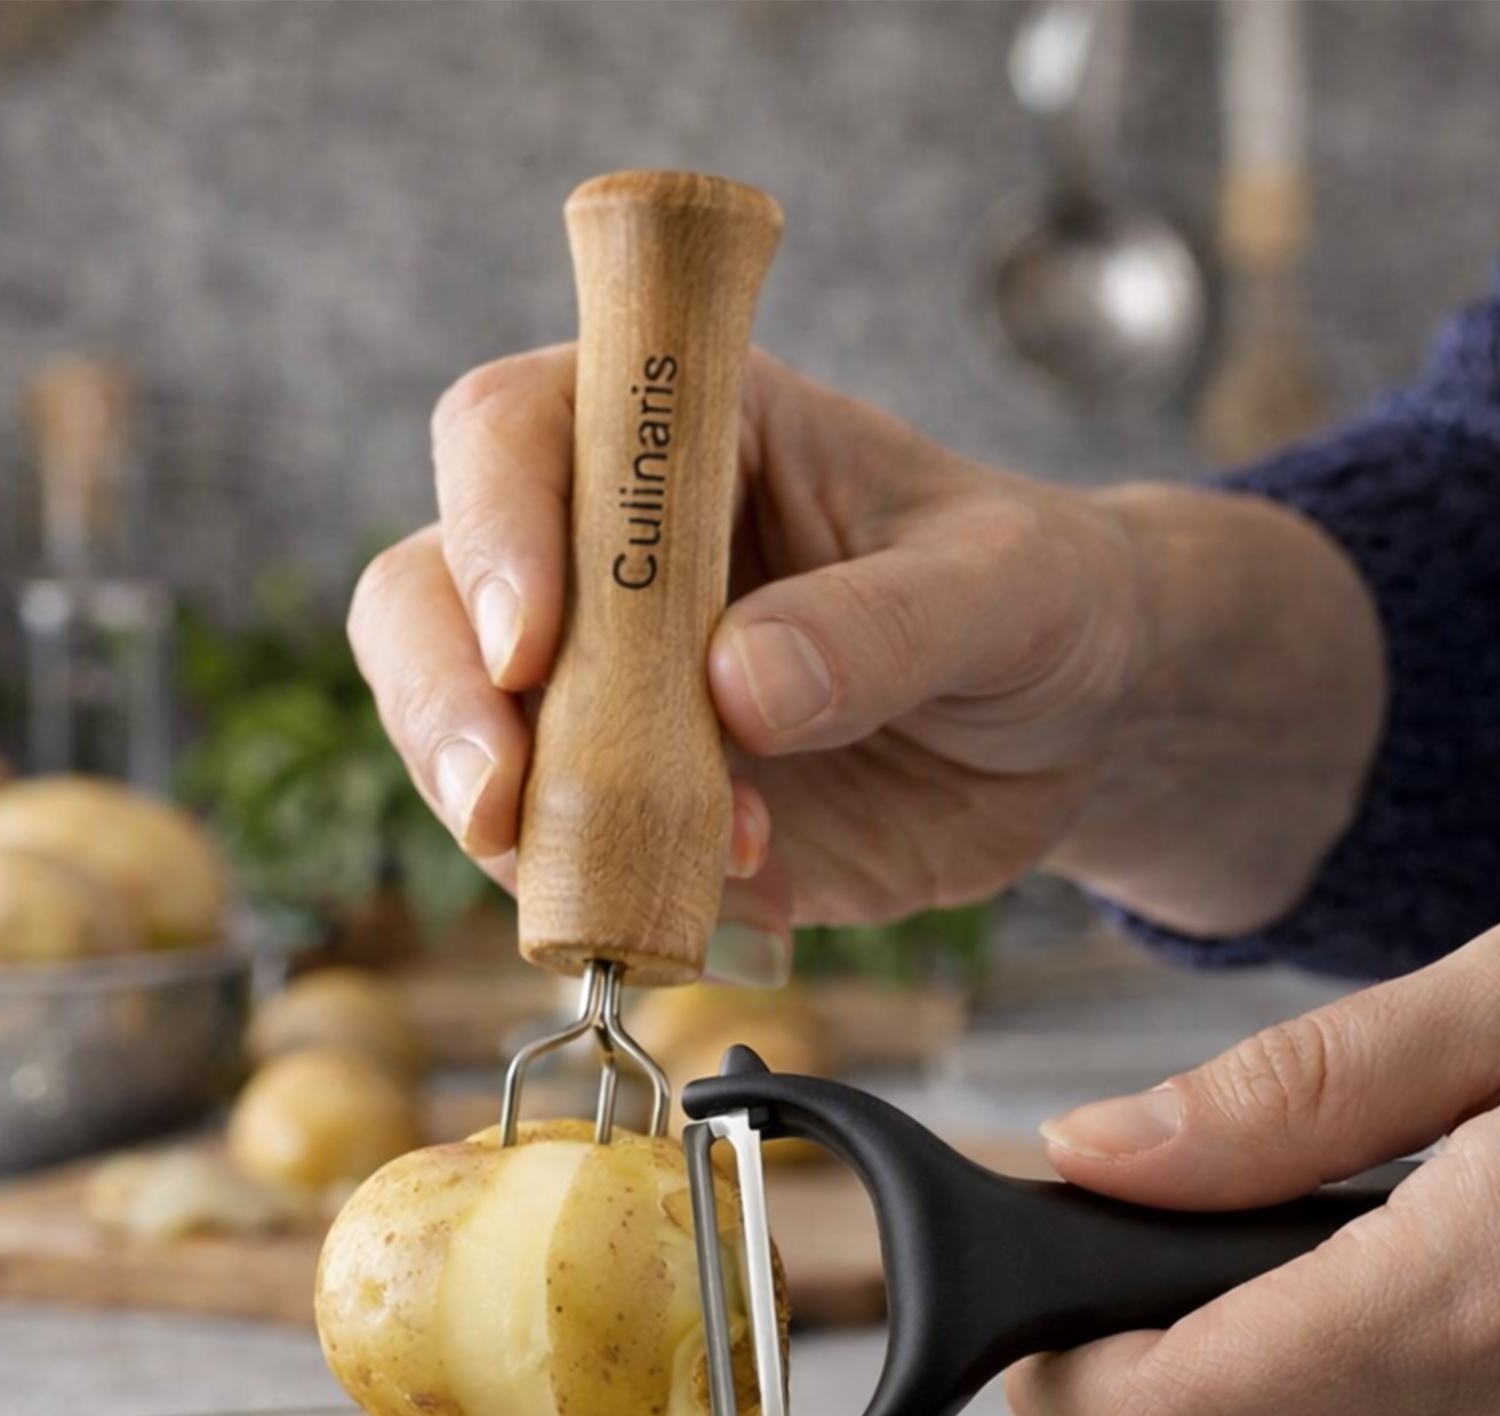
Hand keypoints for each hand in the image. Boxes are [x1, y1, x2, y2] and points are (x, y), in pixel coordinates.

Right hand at [348, 347, 1384, 975]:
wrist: (1069, 726)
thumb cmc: (1037, 602)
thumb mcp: (1006, 589)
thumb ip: (883, 625)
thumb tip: (739, 686)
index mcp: (691, 438)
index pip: (522, 434)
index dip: (496, 529)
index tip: (532, 645)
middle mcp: (612, 555)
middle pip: (431, 592)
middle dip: (446, 700)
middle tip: (500, 800)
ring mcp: (603, 686)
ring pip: (457, 729)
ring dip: (501, 815)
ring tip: (620, 871)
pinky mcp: (629, 801)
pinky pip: (548, 847)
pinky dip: (583, 887)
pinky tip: (687, 897)